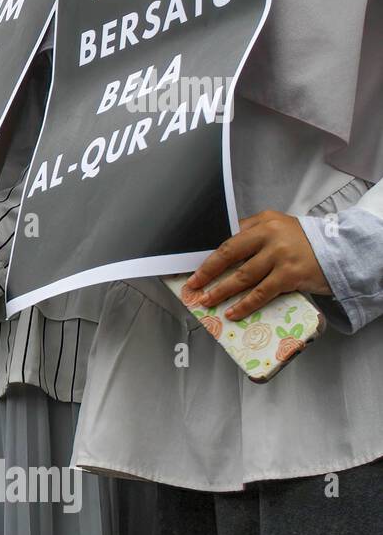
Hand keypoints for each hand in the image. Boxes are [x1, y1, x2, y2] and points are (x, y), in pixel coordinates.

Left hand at [186, 211, 331, 320]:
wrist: (342, 250)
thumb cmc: (305, 242)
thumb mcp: (279, 228)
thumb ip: (253, 233)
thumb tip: (221, 250)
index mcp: (263, 222)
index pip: (228, 237)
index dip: (208, 254)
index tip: (192, 267)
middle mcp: (270, 235)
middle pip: (229, 254)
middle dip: (207, 272)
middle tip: (193, 285)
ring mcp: (280, 255)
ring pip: (243, 276)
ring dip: (221, 291)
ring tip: (207, 301)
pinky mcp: (290, 275)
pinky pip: (261, 293)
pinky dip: (244, 304)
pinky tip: (233, 312)